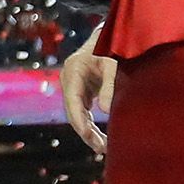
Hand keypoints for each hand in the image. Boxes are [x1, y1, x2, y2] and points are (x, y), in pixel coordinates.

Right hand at [60, 35, 116, 153]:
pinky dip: (90, 124)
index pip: (73, 101)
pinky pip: (82, 111)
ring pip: (76, 113)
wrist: (112, 35)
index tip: (90, 137)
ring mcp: (73, 84)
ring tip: (102, 148)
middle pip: (72, 111)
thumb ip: (110, 86)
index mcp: (73, 69)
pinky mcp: (80, 90)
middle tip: (101, 148)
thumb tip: (105, 111)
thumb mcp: (114, 64)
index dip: (80, 122)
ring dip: (88, 130)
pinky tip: (99, 138)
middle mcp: (69, 78)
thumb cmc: (114, 47)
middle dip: (85, 131)